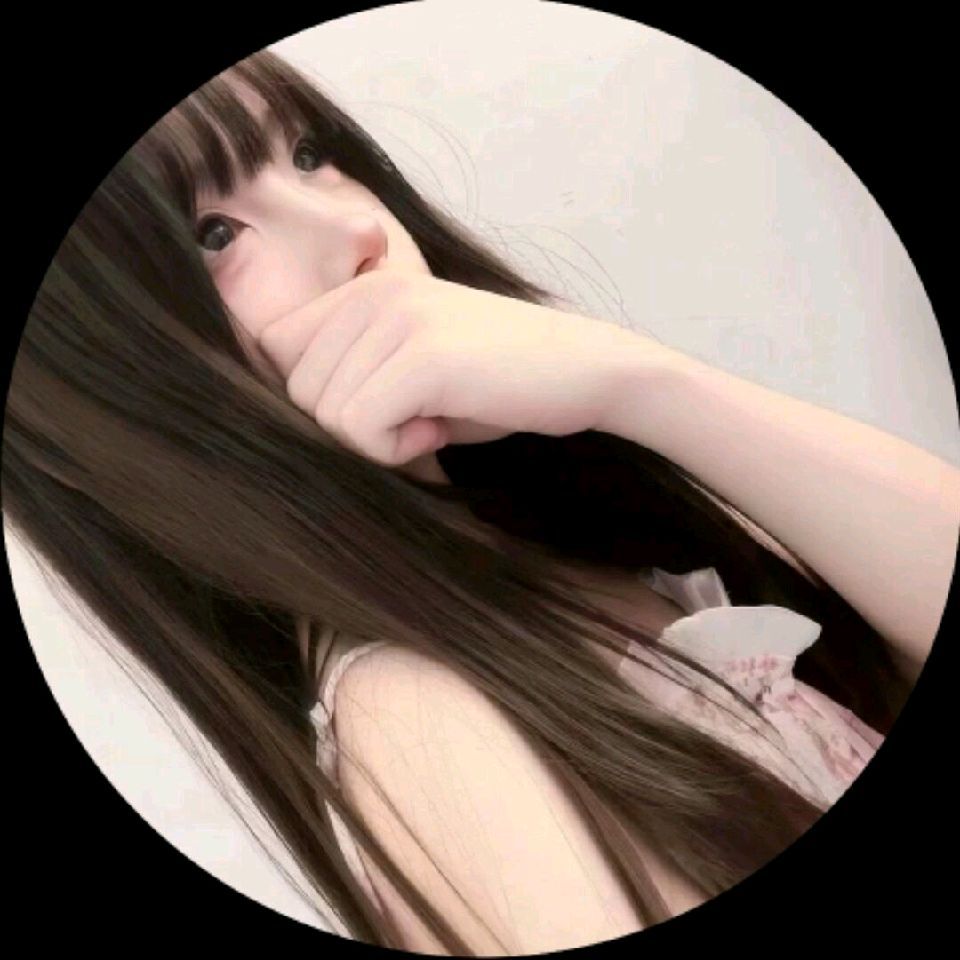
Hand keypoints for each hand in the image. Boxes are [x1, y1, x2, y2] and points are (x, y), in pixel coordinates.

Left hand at [257, 270, 642, 467]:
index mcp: (364, 288)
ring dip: (376, 440)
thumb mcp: (414, 365)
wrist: (588, 371)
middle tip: (414, 419)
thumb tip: (294, 416)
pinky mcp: (422, 356)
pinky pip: (358, 428)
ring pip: (324, 414)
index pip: (276, 347)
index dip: (319, 395)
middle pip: (297, 389)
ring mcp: (396, 319)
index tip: (380, 405)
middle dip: (349, 425)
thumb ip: (356, 373)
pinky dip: (393, 450)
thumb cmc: (502, 381)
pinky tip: (439, 431)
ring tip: (433, 420)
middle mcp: (371, 292)